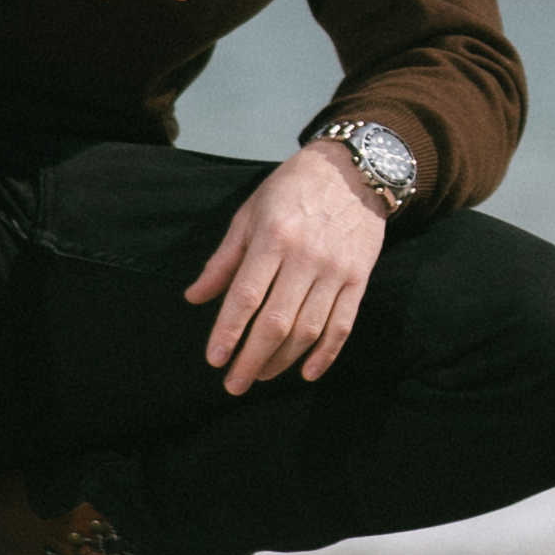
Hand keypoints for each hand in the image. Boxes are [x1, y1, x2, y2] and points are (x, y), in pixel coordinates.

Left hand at [185, 145, 389, 391]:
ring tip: (261, 375)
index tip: (214, 359)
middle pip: (277, 321)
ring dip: (282, 360)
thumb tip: (195, 298)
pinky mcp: (358, 279)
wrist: (353, 171)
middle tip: (233, 384)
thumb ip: (223, 259)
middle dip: (252, 358)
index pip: (246, 296)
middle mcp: (306, 257)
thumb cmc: (292, 189)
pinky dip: (325, 354)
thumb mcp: (249, 213)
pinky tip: (306, 373)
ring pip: (309, 329)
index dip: (229, 331)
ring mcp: (336, 270)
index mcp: (273, 238)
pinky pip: (342, 325)